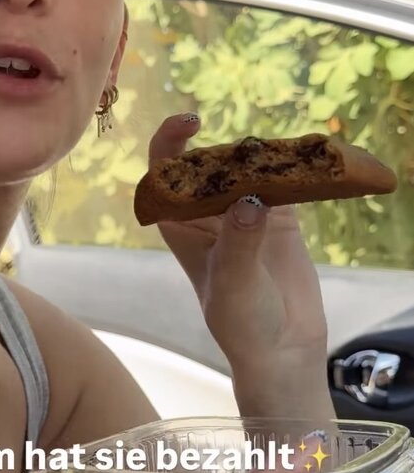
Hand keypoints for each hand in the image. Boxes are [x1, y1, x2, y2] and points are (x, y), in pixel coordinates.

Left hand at [148, 115, 330, 409]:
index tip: (192, 122)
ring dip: (267, 157)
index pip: (164, 171)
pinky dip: (295, 168)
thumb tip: (249, 200)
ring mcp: (244, 209)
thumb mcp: (233, 284)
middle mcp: (207, 211)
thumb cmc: (241, 323)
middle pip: (211, 160)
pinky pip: (283, 179)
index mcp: (179, 222)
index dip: (170, 140)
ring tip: (289, 164)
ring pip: (249, 166)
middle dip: (231, 150)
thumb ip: (239, 241)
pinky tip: (309, 163)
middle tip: (259, 161)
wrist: (281, 349)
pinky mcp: (280, 215)